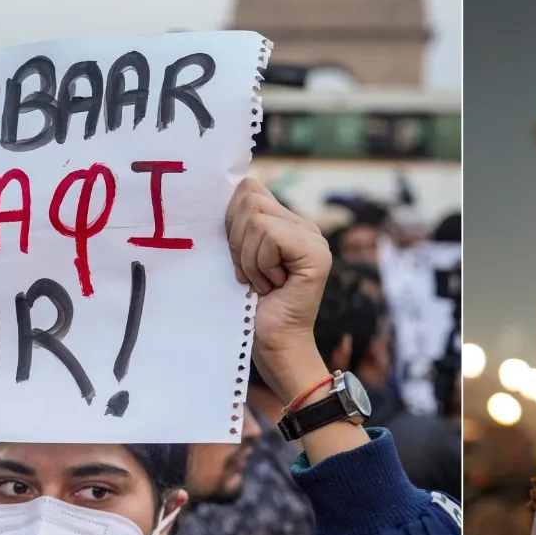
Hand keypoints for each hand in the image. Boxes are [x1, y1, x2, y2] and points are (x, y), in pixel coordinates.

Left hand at [225, 178, 329, 387]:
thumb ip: (238, 225)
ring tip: (262, 282)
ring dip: (248, 257)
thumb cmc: (251, 307)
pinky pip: (269, 236)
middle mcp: (306, 226)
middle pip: (250, 198)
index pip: (249, 188)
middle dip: (238, 240)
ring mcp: (314, 239)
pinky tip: (271, 285)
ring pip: (257, 219)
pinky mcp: (315, 254)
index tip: (239, 256)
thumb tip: (220, 191)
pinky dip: (259, 264)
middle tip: (251, 273)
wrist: (274, 346)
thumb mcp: (239, 257)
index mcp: (288, 223)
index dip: (231, 220)